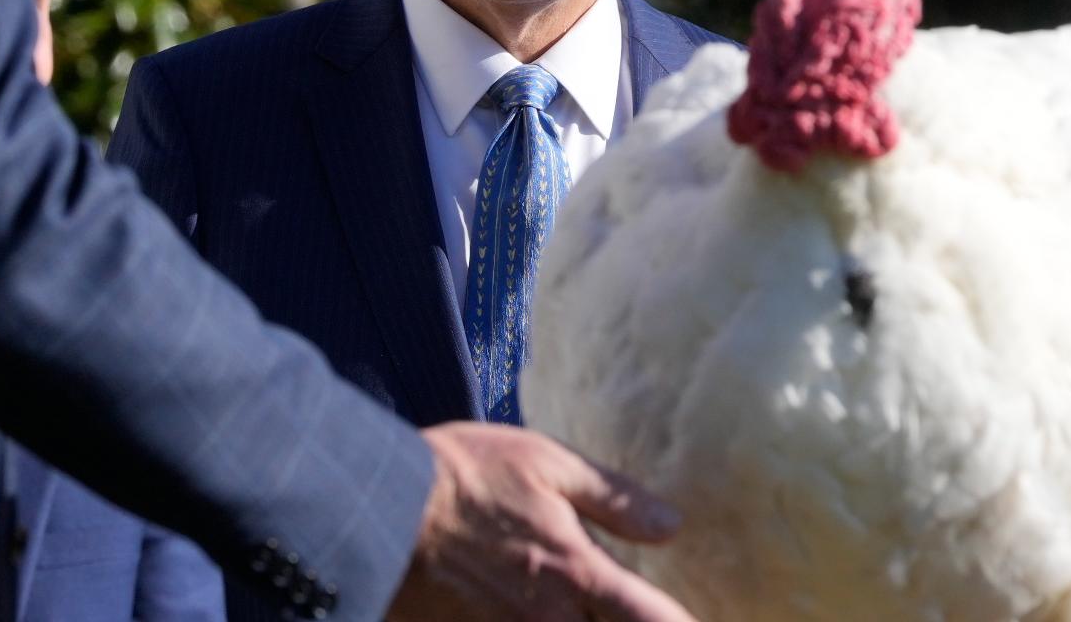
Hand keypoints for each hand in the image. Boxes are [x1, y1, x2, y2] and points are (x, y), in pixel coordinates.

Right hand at [387, 422, 696, 621]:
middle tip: (629, 610)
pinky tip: (542, 618)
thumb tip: (671, 525)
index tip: (694, 619)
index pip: (654, 621)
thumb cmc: (463, 477)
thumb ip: (613, 499)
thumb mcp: (545, 464)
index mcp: (578, 575)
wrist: (377, 509)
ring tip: (575, 613)